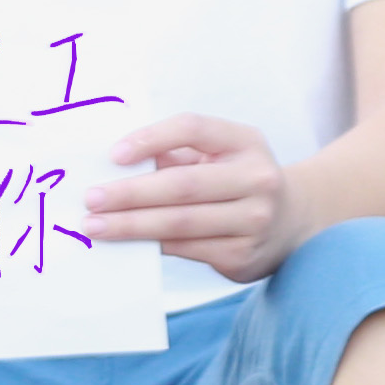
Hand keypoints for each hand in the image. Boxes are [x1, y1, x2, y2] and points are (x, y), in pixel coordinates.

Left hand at [80, 111, 289, 282]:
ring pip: (181, 223)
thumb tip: (114, 166)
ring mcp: (253, 220)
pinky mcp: (242, 255)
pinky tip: (125, 243)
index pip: (194, 129)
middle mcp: (256, 179)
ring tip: (96, 226)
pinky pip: (186, 249)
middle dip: (130, 193)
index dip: (151, 139)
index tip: (114, 155)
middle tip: (92, 199)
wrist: (292, 222)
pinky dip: (151, 245)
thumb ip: (177, 152)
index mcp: (245, 142)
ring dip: (132, 225)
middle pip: (183, 185)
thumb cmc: (238, 179)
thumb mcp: (221, 153)